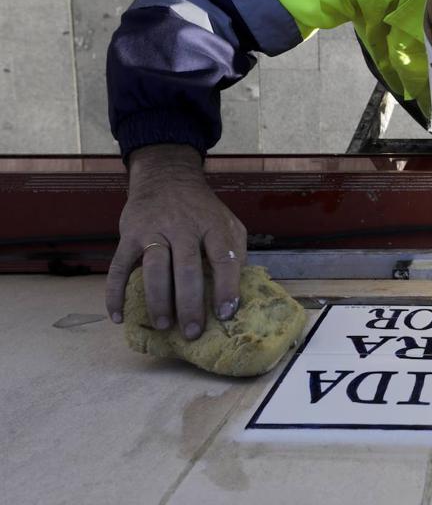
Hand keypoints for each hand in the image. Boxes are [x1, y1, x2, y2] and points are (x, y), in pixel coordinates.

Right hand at [105, 144, 246, 339]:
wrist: (167, 178)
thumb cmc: (202, 210)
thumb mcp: (227, 222)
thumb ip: (235, 251)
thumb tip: (238, 290)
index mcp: (213, 225)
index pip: (224, 258)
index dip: (227, 287)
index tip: (226, 313)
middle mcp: (184, 226)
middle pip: (187, 268)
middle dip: (189, 304)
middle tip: (192, 332)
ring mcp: (154, 230)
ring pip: (154, 268)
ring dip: (158, 300)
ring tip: (163, 325)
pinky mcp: (129, 234)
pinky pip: (118, 266)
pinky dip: (115, 292)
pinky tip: (119, 316)